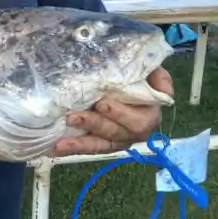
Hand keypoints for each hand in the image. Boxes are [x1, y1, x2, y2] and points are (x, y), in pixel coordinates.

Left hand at [52, 67, 173, 155]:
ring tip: (61, 142)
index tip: (102, 103)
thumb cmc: (140, 74)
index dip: (120, 114)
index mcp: (150, 114)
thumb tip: (161, 87)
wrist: (129, 79)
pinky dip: (74, 148)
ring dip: (80, 143)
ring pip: (101, 145)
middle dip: (94, 125)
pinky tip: (56, 148)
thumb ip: (158, 76)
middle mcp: (136, 131)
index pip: (138, 120)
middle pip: (116, 133)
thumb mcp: (152, 70)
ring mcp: (119, 139)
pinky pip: (90, 148)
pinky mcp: (104, 142)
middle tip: (73, 117)